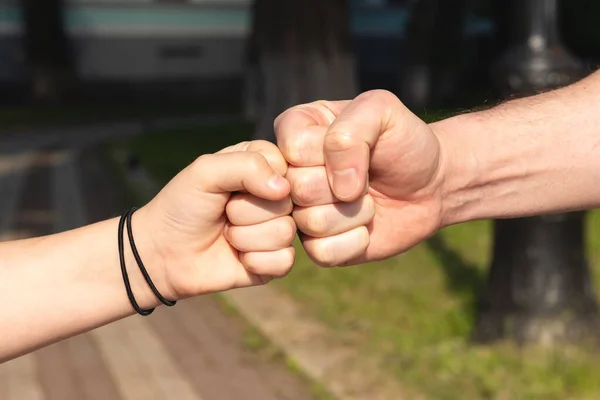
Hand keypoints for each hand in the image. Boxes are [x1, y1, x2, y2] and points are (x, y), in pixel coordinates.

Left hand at [133, 141, 295, 300]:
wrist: (162, 254)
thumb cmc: (182, 206)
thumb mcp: (206, 171)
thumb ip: (246, 166)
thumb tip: (284, 189)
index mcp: (263, 165)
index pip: (285, 166)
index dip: (257, 180)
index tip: (230, 187)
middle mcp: (275, 196)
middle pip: (285, 202)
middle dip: (245, 211)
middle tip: (224, 214)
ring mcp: (278, 228)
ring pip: (285, 232)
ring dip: (245, 237)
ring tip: (227, 235)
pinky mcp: (276, 260)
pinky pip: (284, 260)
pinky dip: (255, 261)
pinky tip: (238, 258)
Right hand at [276, 90, 445, 265]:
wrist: (431, 184)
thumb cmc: (404, 142)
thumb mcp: (382, 111)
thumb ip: (351, 130)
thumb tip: (339, 188)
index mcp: (296, 129)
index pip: (293, 148)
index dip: (331, 153)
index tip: (358, 145)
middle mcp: (290, 171)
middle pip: (299, 188)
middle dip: (346, 185)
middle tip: (365, 178)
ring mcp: (300, 209)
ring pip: (310, 222)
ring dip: (354, 213)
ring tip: (367, 199)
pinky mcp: (316, 244)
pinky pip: (322, 252)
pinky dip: (355, 241)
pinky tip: (366, 227)